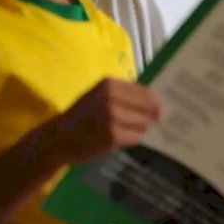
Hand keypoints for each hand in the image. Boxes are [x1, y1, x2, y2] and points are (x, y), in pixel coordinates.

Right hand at [44, 79, 160, 163]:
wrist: (58, 138)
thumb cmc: (83, 116)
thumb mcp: (100, 96)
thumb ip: (125, 95)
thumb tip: (158, 102)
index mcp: (110, 85)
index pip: (145, 92)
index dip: (156, 101)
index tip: (165, 107)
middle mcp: (111, 98)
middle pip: (149, 107)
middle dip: (154, 116)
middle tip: (160, 122)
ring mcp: (113, 118)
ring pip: (144, 123)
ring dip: (144, 128)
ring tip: (137, 130)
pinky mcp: (114, 136)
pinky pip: (137, 137)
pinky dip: (137, 138)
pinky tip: (130, 138)